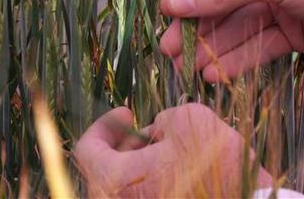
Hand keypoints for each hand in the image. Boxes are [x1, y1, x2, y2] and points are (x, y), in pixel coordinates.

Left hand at [73, 103, 271, 196]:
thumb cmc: (216, 163)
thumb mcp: (188, 118)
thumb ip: (160, 119)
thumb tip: (154, 131)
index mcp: (115, 179)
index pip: (87, 150)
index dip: (105, 125)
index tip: (127, 112)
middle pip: (102, 171)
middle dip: (123, 143)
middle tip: (146, 128)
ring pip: (123, 186)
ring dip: (137, 162)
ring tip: (166, 146)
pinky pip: (141, 197)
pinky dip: (150, 180)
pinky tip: (175, 167)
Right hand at [160, 0, 303, 81]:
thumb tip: (171, 5)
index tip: (168, 12)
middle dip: (198, 22)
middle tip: (170, 47)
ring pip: (238, 23)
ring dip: (213, 45)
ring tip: (186, 67)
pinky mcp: (292, 29)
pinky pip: (258, 43)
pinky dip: (238, 58)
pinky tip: (216, 73)